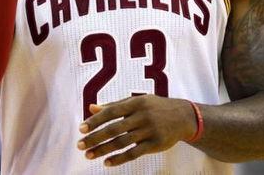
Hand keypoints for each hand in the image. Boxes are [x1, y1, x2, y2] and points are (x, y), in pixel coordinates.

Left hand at [77, 95, 195, 166]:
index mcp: (135, 103)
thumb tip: (91, 108)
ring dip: (103, 150)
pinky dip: (119, 159)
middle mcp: (142, 116)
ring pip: (122, 142)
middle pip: (114, 128)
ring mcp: (149, 130)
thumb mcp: (136, 101)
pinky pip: (134, 153)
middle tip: (80, 145)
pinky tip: (107, 162)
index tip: (81, 128)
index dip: (95, 120)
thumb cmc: (154, 107)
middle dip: (95, 137)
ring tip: (89, 155)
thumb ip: (114, 105)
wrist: (183, 116)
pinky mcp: (155, 144)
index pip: (111, 111)